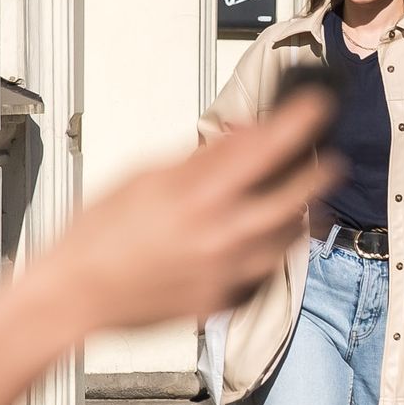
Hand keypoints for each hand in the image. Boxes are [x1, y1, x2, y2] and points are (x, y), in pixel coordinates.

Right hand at [48, 90, 335, 329]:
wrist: (75, 293)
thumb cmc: (98, 235)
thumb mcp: (145, 176)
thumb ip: (202, 157)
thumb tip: (243, 134)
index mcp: (198, 196)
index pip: (266, 147)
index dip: (298, 121)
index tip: (315, 106)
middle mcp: (219, 234)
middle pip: (295, 198)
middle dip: (319, 173)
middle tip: (328, 159)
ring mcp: (225, 270)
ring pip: (289, 239)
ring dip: (302, 215)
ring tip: (305, 200)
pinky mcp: (222, 298)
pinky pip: (265, 271)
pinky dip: (272, 251)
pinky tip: (269, 239)